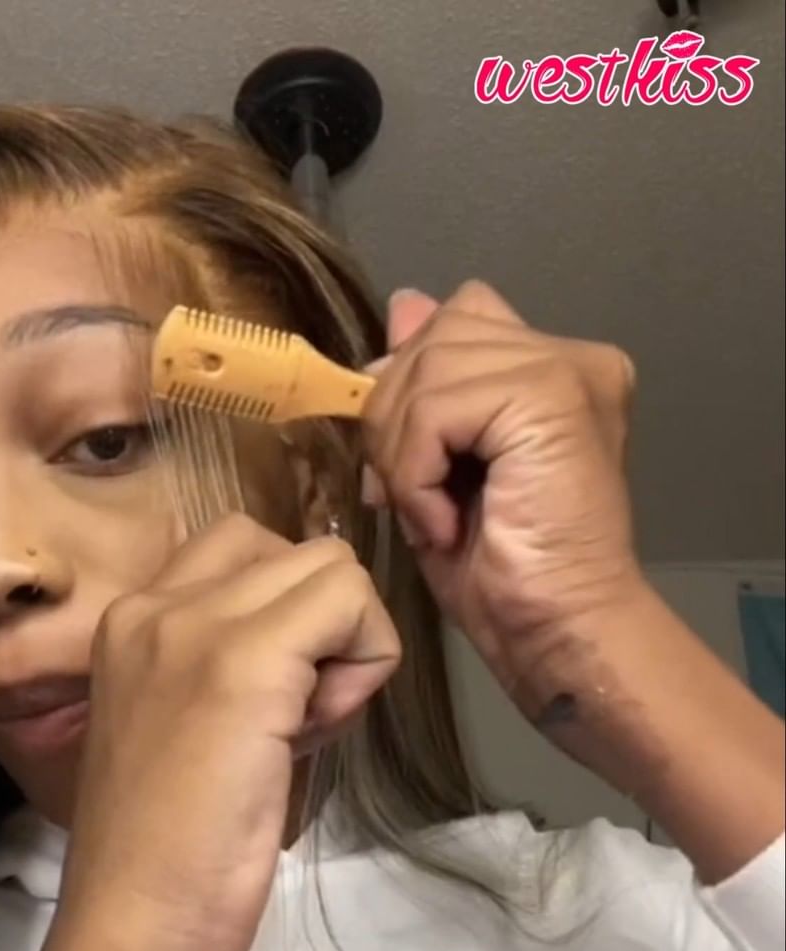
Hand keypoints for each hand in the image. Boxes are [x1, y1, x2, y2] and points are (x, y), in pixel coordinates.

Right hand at [46, 514, 400, 950]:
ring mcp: (195, 627)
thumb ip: (238, 669)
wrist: (131, 927)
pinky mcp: (245, 663)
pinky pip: (351, 604)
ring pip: (334, 568)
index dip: (290, 618)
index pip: (247, 551)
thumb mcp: (191, 729)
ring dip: (348, 643)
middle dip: (326, 626)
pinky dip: (364, 663)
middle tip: (299, 716)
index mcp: (135, 619)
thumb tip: (321, 644)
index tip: (272, 702)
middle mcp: (156, 604)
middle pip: (298, 552)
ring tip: (304, 727)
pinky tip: (316, 735)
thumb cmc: (166, 851)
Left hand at [362, 282, 643, 704]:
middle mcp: (570, 355)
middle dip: (394, 422)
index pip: (452, 320)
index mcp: (553, 366)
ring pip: (426, 371)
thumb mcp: (439, 466)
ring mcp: (566, 369)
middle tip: (414, 500)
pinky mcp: (549, 395)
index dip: (408, 387)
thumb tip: (404, 305)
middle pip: (434, 336)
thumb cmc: (505, 573)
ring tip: (433, 516)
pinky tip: (444, 523)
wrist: (557, 631)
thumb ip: (427, 387)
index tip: (408, 466)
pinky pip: (435, 409)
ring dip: (403, 457)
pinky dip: (416, 474)